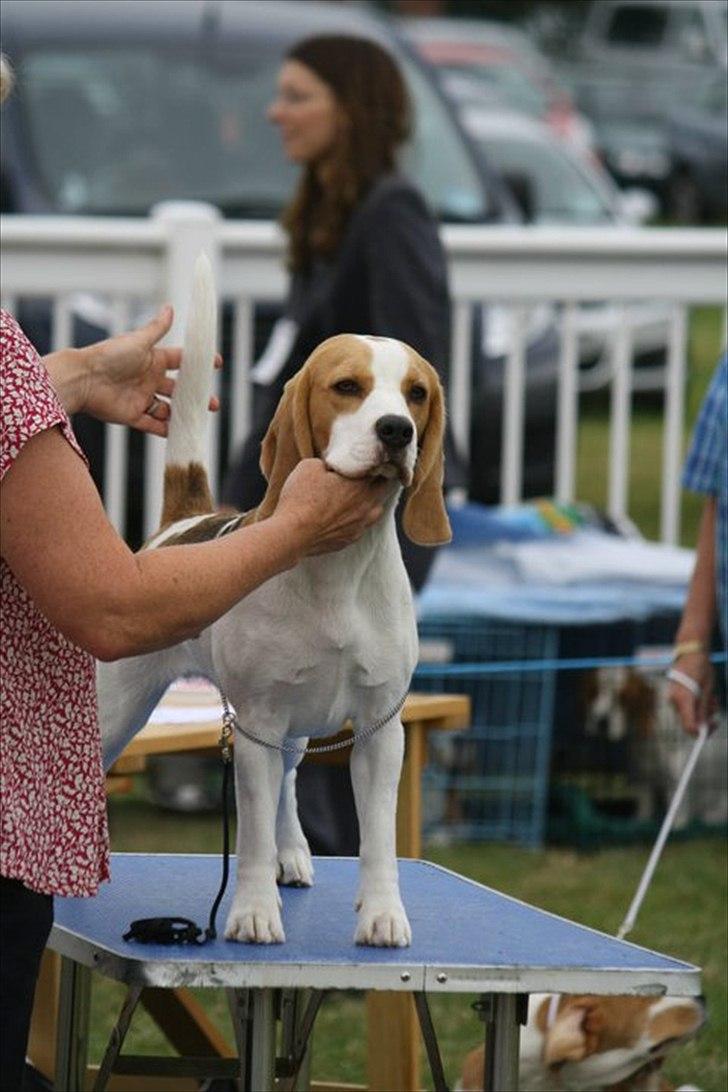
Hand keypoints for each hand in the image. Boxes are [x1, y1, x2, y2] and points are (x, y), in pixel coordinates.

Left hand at [76, 306, 220, 435]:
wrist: (83, 379)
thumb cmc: (109, 356)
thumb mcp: (138, 341)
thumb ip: (156, 328)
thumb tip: (170, 308)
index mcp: (152, 360)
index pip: (180, 361)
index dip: (197, 363)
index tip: (216, 364)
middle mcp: (148, 379)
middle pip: (178, 389)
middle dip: (195, 397)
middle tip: (212, 403)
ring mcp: (141, 398)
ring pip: (168, 409)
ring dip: (183, 414)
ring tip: (199, 419)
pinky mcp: (133, 415)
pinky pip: (153, 425)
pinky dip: (166, 430)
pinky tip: (181, 432)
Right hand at [275, 459, 390, 554]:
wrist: (293, 534)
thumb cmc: (301, 499)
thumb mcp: (309, 467)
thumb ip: (326, 462)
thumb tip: (329, 465)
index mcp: (360, 484)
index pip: (379, 467)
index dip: (373, 461)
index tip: (366, 458)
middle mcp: (366, 505)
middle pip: (383, 488)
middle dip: (377, 479)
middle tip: (366, 474)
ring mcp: (360, 525)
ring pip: (376, 510)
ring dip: (370, 501)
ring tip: (359, 496)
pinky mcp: (349, 539)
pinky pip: (361, 526)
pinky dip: (357, 519)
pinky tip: (345, 515)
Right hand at [668, 650, 715, 735]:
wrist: (690, 652)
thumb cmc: (701, 668)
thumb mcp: (708, 690)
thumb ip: (704, 709)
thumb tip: (703, 728)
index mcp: (684, 699)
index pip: (689, 727)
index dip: (701, 733)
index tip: (713, 727)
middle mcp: (674, 701)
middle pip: (689, 721)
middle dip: (704, 719)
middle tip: (715, 708)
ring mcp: (672, 698)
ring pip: (688, 714)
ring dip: (702, 710)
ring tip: (711, 697)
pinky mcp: (673, 695)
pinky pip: (685, 707)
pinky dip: (696, 705)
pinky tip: (704, 694)